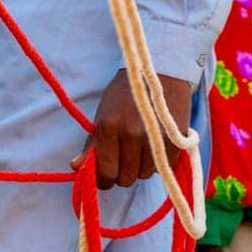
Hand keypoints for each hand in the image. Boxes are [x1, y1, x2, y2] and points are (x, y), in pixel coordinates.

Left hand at [72, 69, 192, 189]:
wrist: (158, 72)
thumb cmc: (124, 94)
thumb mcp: (103, 114)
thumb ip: (91, 145)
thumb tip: (75, 167)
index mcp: (108, 126)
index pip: (105, 172)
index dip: (104, 179)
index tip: (105, 175)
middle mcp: (132, 134)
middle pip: (126, 179)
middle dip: (122, 173)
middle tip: (123, 158)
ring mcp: (155, 139)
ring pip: (145, 175)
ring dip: (141, 167)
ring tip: (140, 147)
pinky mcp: (175, 142)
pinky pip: (164, 169)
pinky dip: (158, 162)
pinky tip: (155, 144)